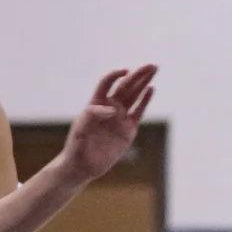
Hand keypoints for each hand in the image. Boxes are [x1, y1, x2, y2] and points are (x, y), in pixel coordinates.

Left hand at [61, 66, 157, 180]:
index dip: (115, 75)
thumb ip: (92, 116)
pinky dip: (145, 101)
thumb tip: (111, 109)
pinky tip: (151, 89)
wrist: (83, 166)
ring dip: (144, 83)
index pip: (107, 83)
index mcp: (96, 104)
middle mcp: (110, 108)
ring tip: (154, 70)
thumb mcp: (80, 131)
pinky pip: (139, 112)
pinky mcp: (129, 129)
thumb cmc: (77, 147)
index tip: (126, 71)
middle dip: (138, 75)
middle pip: (126, 86)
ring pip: (135, 96)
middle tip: (152, 66)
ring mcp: (120, 118)